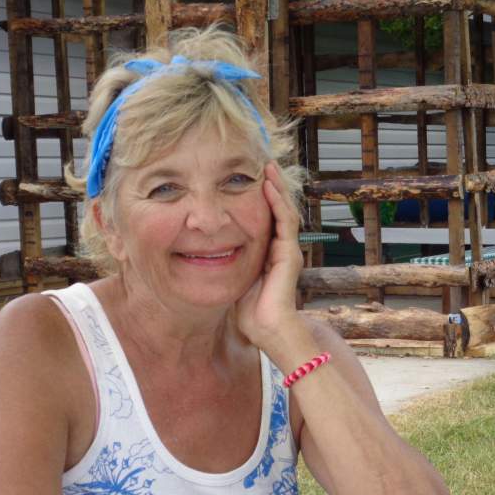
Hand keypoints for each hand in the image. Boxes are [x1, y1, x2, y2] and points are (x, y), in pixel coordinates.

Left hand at [235, 162, 304, 351]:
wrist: (269, 329)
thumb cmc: (251, 312)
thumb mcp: (235, 280)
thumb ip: (227, 265)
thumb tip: (205, 255)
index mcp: (270, 254)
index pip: (268, 219)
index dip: (262, 200)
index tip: (250, 181)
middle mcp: (282, 249)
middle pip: (279, 210)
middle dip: (271, 187)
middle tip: (262, 165)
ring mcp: (288, 250)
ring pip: (284, 211)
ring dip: (276, 188)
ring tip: (267, 168)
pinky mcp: (289, 253)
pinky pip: (284, 222)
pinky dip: (276, 203)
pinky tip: (268, 188)